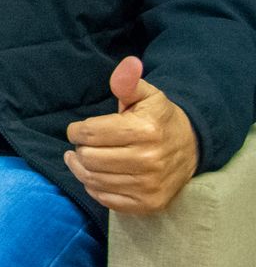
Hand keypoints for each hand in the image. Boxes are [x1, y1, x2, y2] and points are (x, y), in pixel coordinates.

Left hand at [65, 56, 198, 213]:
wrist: (190, 147)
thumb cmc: (158, 118)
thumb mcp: (146, 95)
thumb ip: (128, 81)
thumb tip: (129, 63)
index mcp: (145, 130)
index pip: (89, 134)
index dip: (76, 130)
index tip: (78, 129)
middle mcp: (149, 160)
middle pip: (89, 158)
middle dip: (80, 149)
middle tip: (84, 144)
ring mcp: (150, 185)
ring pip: (94, 180)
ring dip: (82, 168)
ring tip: (82, 157)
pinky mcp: (149, 203)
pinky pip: (107, 199)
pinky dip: (95, 187)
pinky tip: (97, 175)